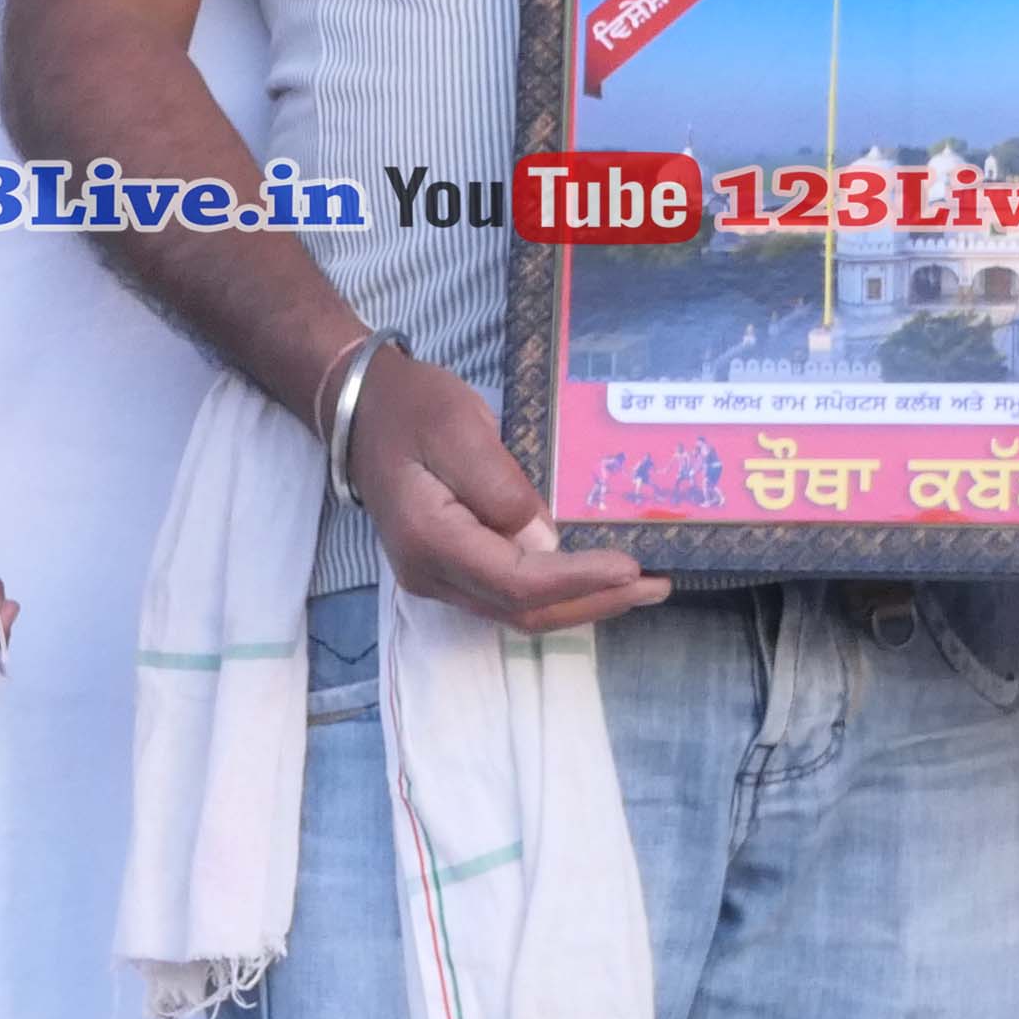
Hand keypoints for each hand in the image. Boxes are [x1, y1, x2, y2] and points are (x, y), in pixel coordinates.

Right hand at [347, 349, 666, 634]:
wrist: (362, 411)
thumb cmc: (412, 408)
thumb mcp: (459, 428)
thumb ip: (502, 488)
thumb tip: (548, 543)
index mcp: (429, 538)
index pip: (516, 580)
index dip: (577, 579)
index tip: (632, 566)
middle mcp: (430, 574)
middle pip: (522, 610)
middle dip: (595, 602)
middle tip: (656, 586)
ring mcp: (437, 578)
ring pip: (518, 611)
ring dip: (582, 603)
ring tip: (642, 588)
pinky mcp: (450, 570)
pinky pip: (509, 595)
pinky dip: (558, 592)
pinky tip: (596, 578)